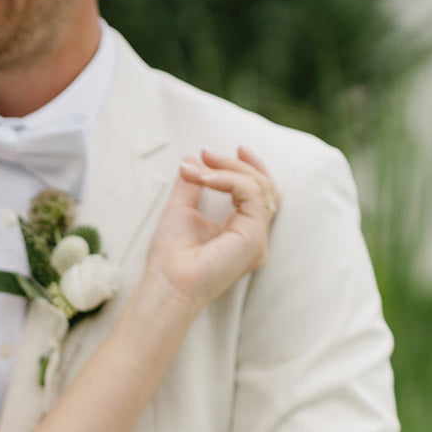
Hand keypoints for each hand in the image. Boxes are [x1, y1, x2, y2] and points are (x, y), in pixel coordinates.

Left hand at [146, 147, 280, 313]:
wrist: (168, 283)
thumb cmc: (170, 257)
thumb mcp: (180, 210)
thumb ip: (191, 185)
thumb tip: (192, 158)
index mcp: (241, 231)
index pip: (258, 193)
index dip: (250, 167)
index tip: (233, 148)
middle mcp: (254, 236)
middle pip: (263, 186)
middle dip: (236, 164)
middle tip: (207, 153)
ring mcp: (257, 238)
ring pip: (260, 187)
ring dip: (230, 169)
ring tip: (202, 165)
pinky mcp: (254, 238)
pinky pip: (252, 195)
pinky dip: (230, 180)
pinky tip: (206, 178)